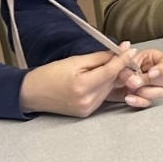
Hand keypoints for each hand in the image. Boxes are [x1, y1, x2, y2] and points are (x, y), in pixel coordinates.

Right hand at [19, 47, 139, 116]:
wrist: (31, 93)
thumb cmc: (50, 74)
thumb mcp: (75, 60)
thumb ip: (100, 57)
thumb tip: (120, 51)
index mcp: (82, 86)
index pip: (111, 71)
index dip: (123, 59)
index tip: (130, 49)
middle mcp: (86, 100)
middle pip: (112, 80)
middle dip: (118, 66)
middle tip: (121, 53)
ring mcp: (87, 108)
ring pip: (109, 88)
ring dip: (112, 76)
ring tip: (103, 66)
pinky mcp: (86, 112)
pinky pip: (103, 95)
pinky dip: (104, 85)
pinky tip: (97, 78)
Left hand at [108, 48, 162, 108]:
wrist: (102, 85)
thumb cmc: (112, 69)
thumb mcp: (119, 62)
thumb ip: (124, 57)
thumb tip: (128, 47)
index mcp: (152, 59)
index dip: (162, 68)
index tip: (151, 73)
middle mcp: (154, 73)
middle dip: (148, 81)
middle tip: (134, 82)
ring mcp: (150, 86)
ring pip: (160, 92)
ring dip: (145, 92)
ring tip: (131, 89)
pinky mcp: (143, 97)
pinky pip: (148, 102)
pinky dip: (138, 101)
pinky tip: (129, 97)